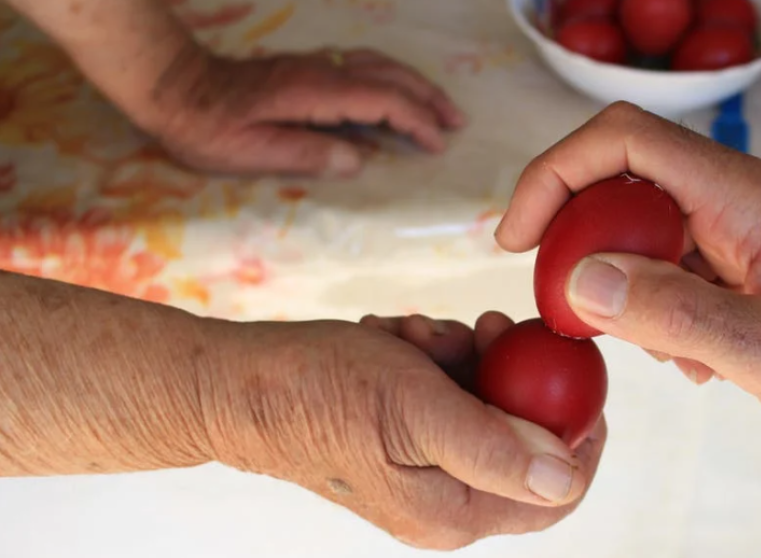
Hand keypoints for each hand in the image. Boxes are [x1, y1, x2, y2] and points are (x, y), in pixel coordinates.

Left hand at [145, 46, 464, 176]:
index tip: (437, 145)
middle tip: (457, 122)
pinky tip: (395, 90)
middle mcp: (320, 70)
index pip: (381, 100)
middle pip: (389, 75)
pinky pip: (363, 64)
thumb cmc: (207, 127)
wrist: (173, 87)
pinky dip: (391, 76)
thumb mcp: (251, 152)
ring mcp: (314, 64)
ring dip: (413, 83)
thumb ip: (307, 154)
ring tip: (438, 106)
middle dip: (427, 97)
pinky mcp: (306, 66)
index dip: (414, 121)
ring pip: (378, 63)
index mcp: (314, 92)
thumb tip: (357, 161)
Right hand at [200, 312, 605, 549]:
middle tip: (483, 329)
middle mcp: (445, 500)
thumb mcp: (414, 411)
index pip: (557, 491)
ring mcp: (424, 467)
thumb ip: (493, 449)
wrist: (234, 386)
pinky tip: (397, 339)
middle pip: (523, 434)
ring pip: (485, 399)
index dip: (582, 430)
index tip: (576, 368)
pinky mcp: (403, 436)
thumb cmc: (315, 394)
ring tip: (416, 336)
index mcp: (454, 512)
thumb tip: (565, 478)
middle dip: (507, 371)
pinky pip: (447, 389)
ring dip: (462, 354)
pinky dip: (431, 355)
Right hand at [496, 103, 760, 456]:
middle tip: (570, 312)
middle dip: (583, 243)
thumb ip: (678, 315)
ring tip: (665, 355)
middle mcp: (752, 197)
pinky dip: (669, 303)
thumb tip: (582, 279)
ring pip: (656, 229)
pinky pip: (691, 260)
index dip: (556, 175)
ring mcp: (759, 225)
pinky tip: (699, 359)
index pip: (629, 141)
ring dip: (631, 285)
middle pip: (631, 184)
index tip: (517, 237)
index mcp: (753, 199)